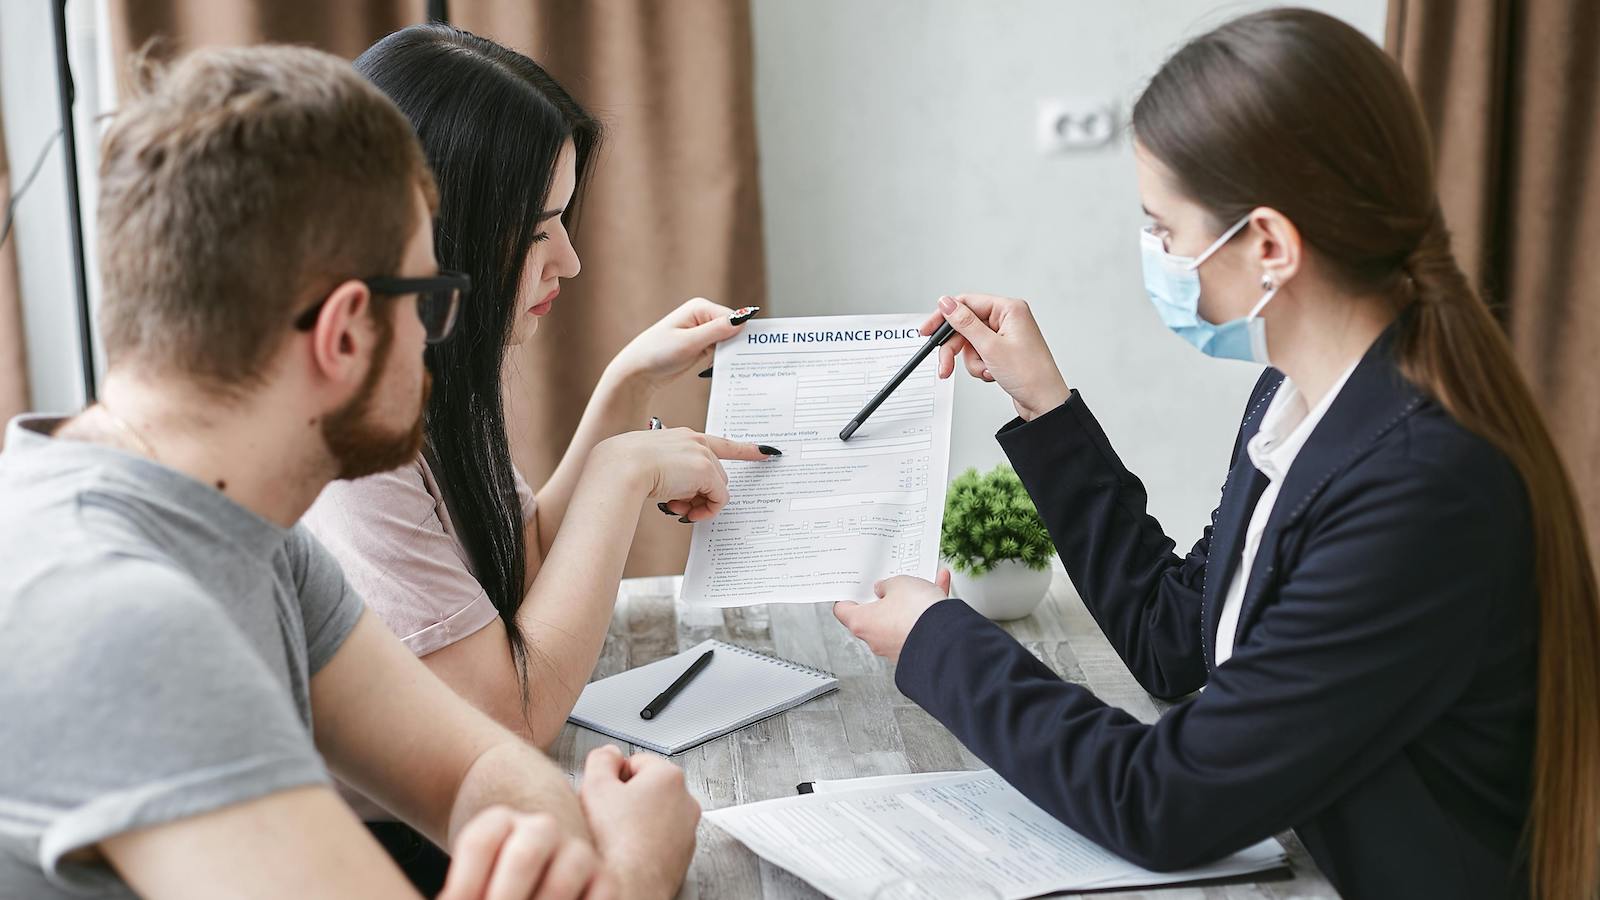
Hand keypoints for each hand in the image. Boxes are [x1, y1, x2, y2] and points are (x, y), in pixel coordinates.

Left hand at [440, 806, 614, 899]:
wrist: (543, 872)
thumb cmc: (493, 888)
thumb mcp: (471, 884)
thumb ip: (463, 895)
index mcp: (500, 823)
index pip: (479, 843)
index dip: (462, 884)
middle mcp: (542, 829)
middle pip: (523, 856)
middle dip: (505, 898)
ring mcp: (578, 852)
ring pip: (562, 880)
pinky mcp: (606, 879)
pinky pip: (602, 898)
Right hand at [579, 745, 700, 899]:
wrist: (630, 886)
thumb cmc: (617, 843)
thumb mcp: (595, 787)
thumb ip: (601, 759)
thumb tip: (609, 753)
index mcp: (669, 777)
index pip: (636, 760)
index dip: (614, 775)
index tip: (605, 791)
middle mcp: (686, 800)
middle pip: (648, 786)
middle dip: (627, 797)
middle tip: (608, 813)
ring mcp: (688, 829)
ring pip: (655, 813)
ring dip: (637, 819)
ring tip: (617, 834)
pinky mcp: (684, 853)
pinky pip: (661, 837)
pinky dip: (646, 840)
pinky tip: (629, 849)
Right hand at [594, 427, 774, 521]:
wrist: (620, 467)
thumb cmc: (626, 467)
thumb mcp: (651, 466)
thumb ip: (673, 474)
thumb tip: (684, 497)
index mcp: (682, 436)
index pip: (720, 443)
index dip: (745, 449)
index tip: (767, 452)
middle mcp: (695, 440)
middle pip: (715, 475)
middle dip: (700, 495)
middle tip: (678, 507)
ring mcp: (701, 454)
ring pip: (716, 487)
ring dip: (700, 503)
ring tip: (675, 508)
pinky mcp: (705, 470)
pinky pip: (719, 498)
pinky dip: (707, 510)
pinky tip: (685, 511)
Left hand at [607, 298, 753, 390]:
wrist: (637, 372)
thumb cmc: (657, 353)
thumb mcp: (689, 342)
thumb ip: (717, 330)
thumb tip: (744, 318)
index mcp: (700, 308)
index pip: (733, 318)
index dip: (743, 334)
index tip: (751, 353)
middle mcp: (702, 316)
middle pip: (733, 329)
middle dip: (738, 345)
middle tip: (749, 364)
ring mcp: (702, 331)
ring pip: (728, 342)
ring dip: (731, 355)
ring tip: (737, 369)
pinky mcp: (700, 346)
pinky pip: (720, 351)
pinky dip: (723, 360)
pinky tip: (724, 371)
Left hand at [833, 570, 951, 662]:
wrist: (947, 638)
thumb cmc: (915, 613)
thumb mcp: (899, 584)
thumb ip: (888, 584)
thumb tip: (885, 589)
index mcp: (862, 622)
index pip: (843, 611)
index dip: (847, 596)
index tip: (852, 588)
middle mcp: (876, 639)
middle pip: (872, 615)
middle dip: (882, 598)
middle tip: (890, 584)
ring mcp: (895, 646)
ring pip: (899, 619)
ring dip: (909, 602)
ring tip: (922, 583)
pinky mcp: (916, 648)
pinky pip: (918, 624)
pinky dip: (927, 610)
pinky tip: (939, 588)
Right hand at [919, 293, 1069, 420]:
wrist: (1044, 403)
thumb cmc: (1030, 375)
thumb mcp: (990, 347)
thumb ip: (965, 323)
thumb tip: (946, 303)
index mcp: (1009, 309)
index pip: (967, 303)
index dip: (944, 317)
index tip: (928, 330)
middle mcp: (1007, 319)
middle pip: (966, 326)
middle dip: (955, 348)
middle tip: (945, 364)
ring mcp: (1005, 336)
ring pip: (970, 343)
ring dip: (972, 361)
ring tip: (985, 371)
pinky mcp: (1002, 351)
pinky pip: (979, 354)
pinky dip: (980, 366)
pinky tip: (991, 374)